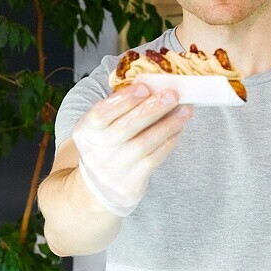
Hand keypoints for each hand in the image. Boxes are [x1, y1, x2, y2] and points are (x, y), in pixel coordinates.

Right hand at [71, 83, 191, 215]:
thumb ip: (120, 106)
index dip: (123, 100)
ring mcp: (112, 169)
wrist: (100, 187)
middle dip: (152, 109)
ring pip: (144, 144)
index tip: (145, 87)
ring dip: (168, 124)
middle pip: (125, 128)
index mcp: (86, 131)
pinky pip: (153, 160)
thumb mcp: (101, 126)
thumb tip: (156, 82)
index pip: (100, 113)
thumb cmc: (107, 145)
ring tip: (185, 110)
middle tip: (173, 94)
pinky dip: (168, 142)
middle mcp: (96, 151)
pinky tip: (178, 129)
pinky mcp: (129, 183)